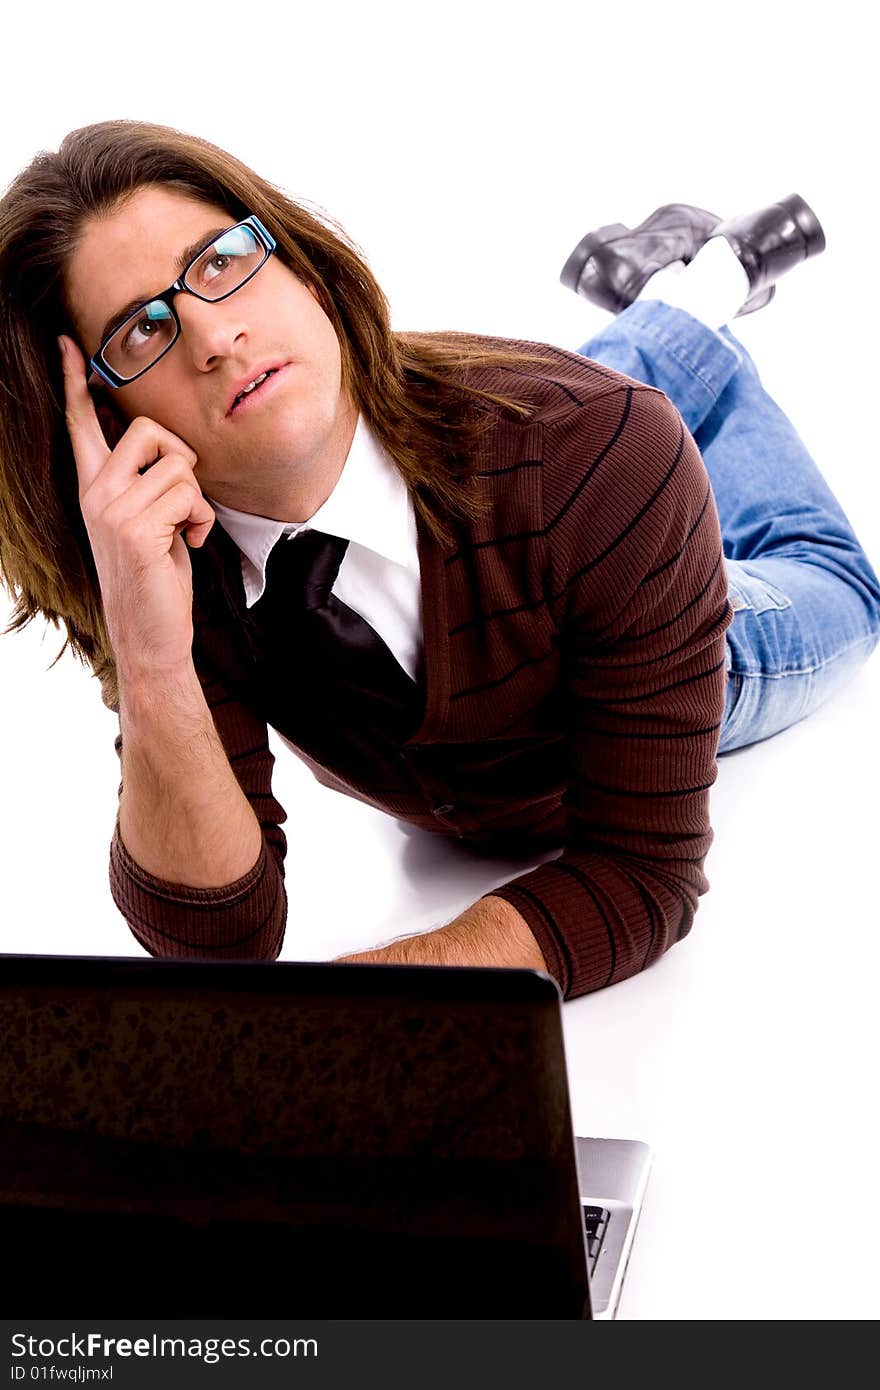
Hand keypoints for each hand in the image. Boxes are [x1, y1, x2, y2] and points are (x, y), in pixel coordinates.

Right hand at [59, 334, 215, 683]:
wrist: (151, 635)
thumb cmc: (157, 579)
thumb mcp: (150, 522)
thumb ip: (149, 484)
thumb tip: (173, 451)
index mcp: (93, 488)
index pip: (82, 425)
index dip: (74, 383)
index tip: (70, 345)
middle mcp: (95, 494)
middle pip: (150, 429)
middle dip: (184, 459)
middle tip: (183, 500)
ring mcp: (112, 511)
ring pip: (179, 465)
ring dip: (197, 500)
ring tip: (183, 531)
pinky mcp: (136, 530)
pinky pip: (188, 495)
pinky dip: (201, 519)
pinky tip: (187, 545)